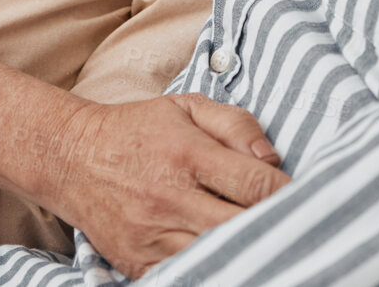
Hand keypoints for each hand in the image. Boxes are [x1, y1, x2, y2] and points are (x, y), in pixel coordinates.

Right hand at [48, 94, 289, 278]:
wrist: (71, 158)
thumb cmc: (138, 129)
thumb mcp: (186, 107)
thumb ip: (235, 124)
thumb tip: (272, 158)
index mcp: (187, 154)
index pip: (254, 184)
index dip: (289, 194)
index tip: (308, 197)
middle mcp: (169, 197)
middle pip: (239, 227)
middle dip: (274, 228)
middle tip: (298, 228)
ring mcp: (152, 236)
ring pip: (216, 257)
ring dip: (247, 254)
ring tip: (270, 247)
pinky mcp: (138, 262)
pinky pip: (185, 276)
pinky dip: (212, 271)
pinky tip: (232, 262)